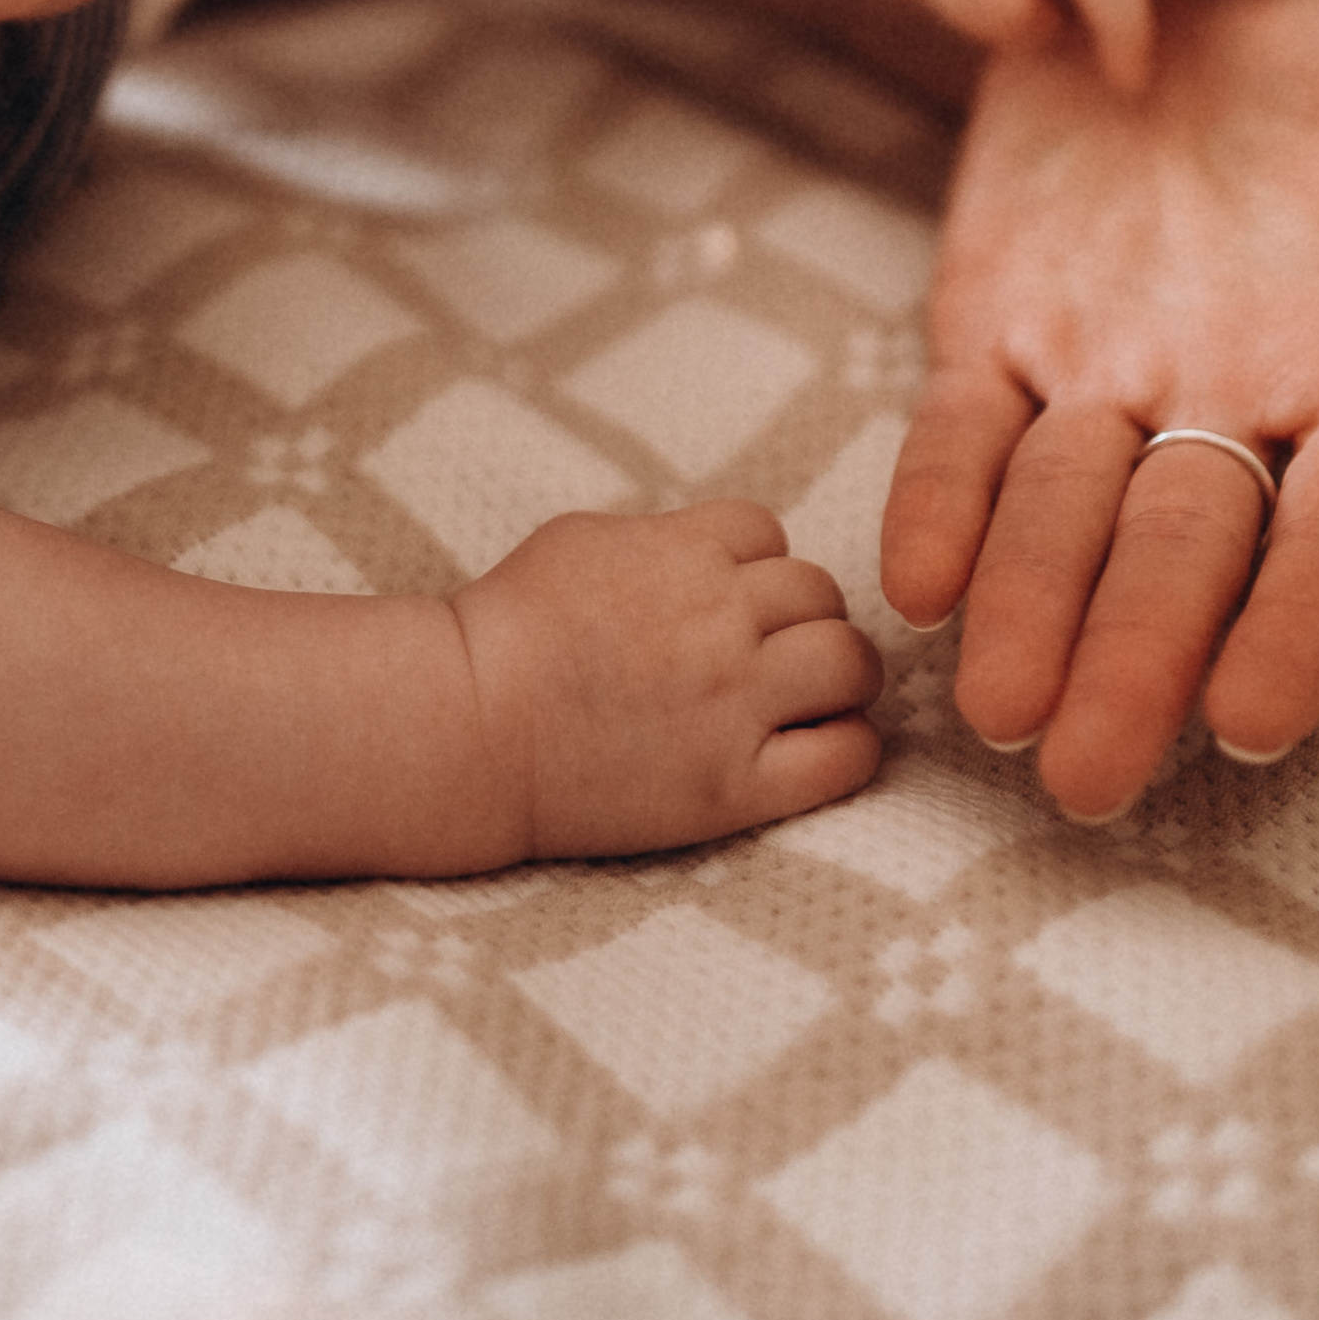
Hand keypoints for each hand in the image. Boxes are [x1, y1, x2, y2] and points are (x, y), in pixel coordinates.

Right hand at [452, 502, 881, 859]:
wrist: (470, 730)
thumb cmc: (513, 629)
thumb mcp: (588, 539)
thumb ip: (669, 537)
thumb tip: (729, 548)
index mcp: (682, 553)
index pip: (768, 532)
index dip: (749, 564)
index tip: (721, 598)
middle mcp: (719, 621)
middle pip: (818, 592)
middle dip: (797, 614)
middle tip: (767, 650)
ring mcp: (732, 705)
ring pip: (849, 662)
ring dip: (836, 671)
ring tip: (806, 695)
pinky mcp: (733, 787)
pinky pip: (845, 755)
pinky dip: (846, 745)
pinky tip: (817, 746)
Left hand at [881, 0, 1318, 823]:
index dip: (1298, 629)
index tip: (1252, 718)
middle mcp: (1225, 401)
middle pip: (1184, 557)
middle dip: (1135, 665)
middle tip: (1085, 780)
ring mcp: (1103, 364)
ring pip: (1064, 513)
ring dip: (1031, 611)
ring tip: (997, 708)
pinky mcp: (996, 309)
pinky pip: (962, 426)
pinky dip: (940, 499)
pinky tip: (917, 577)